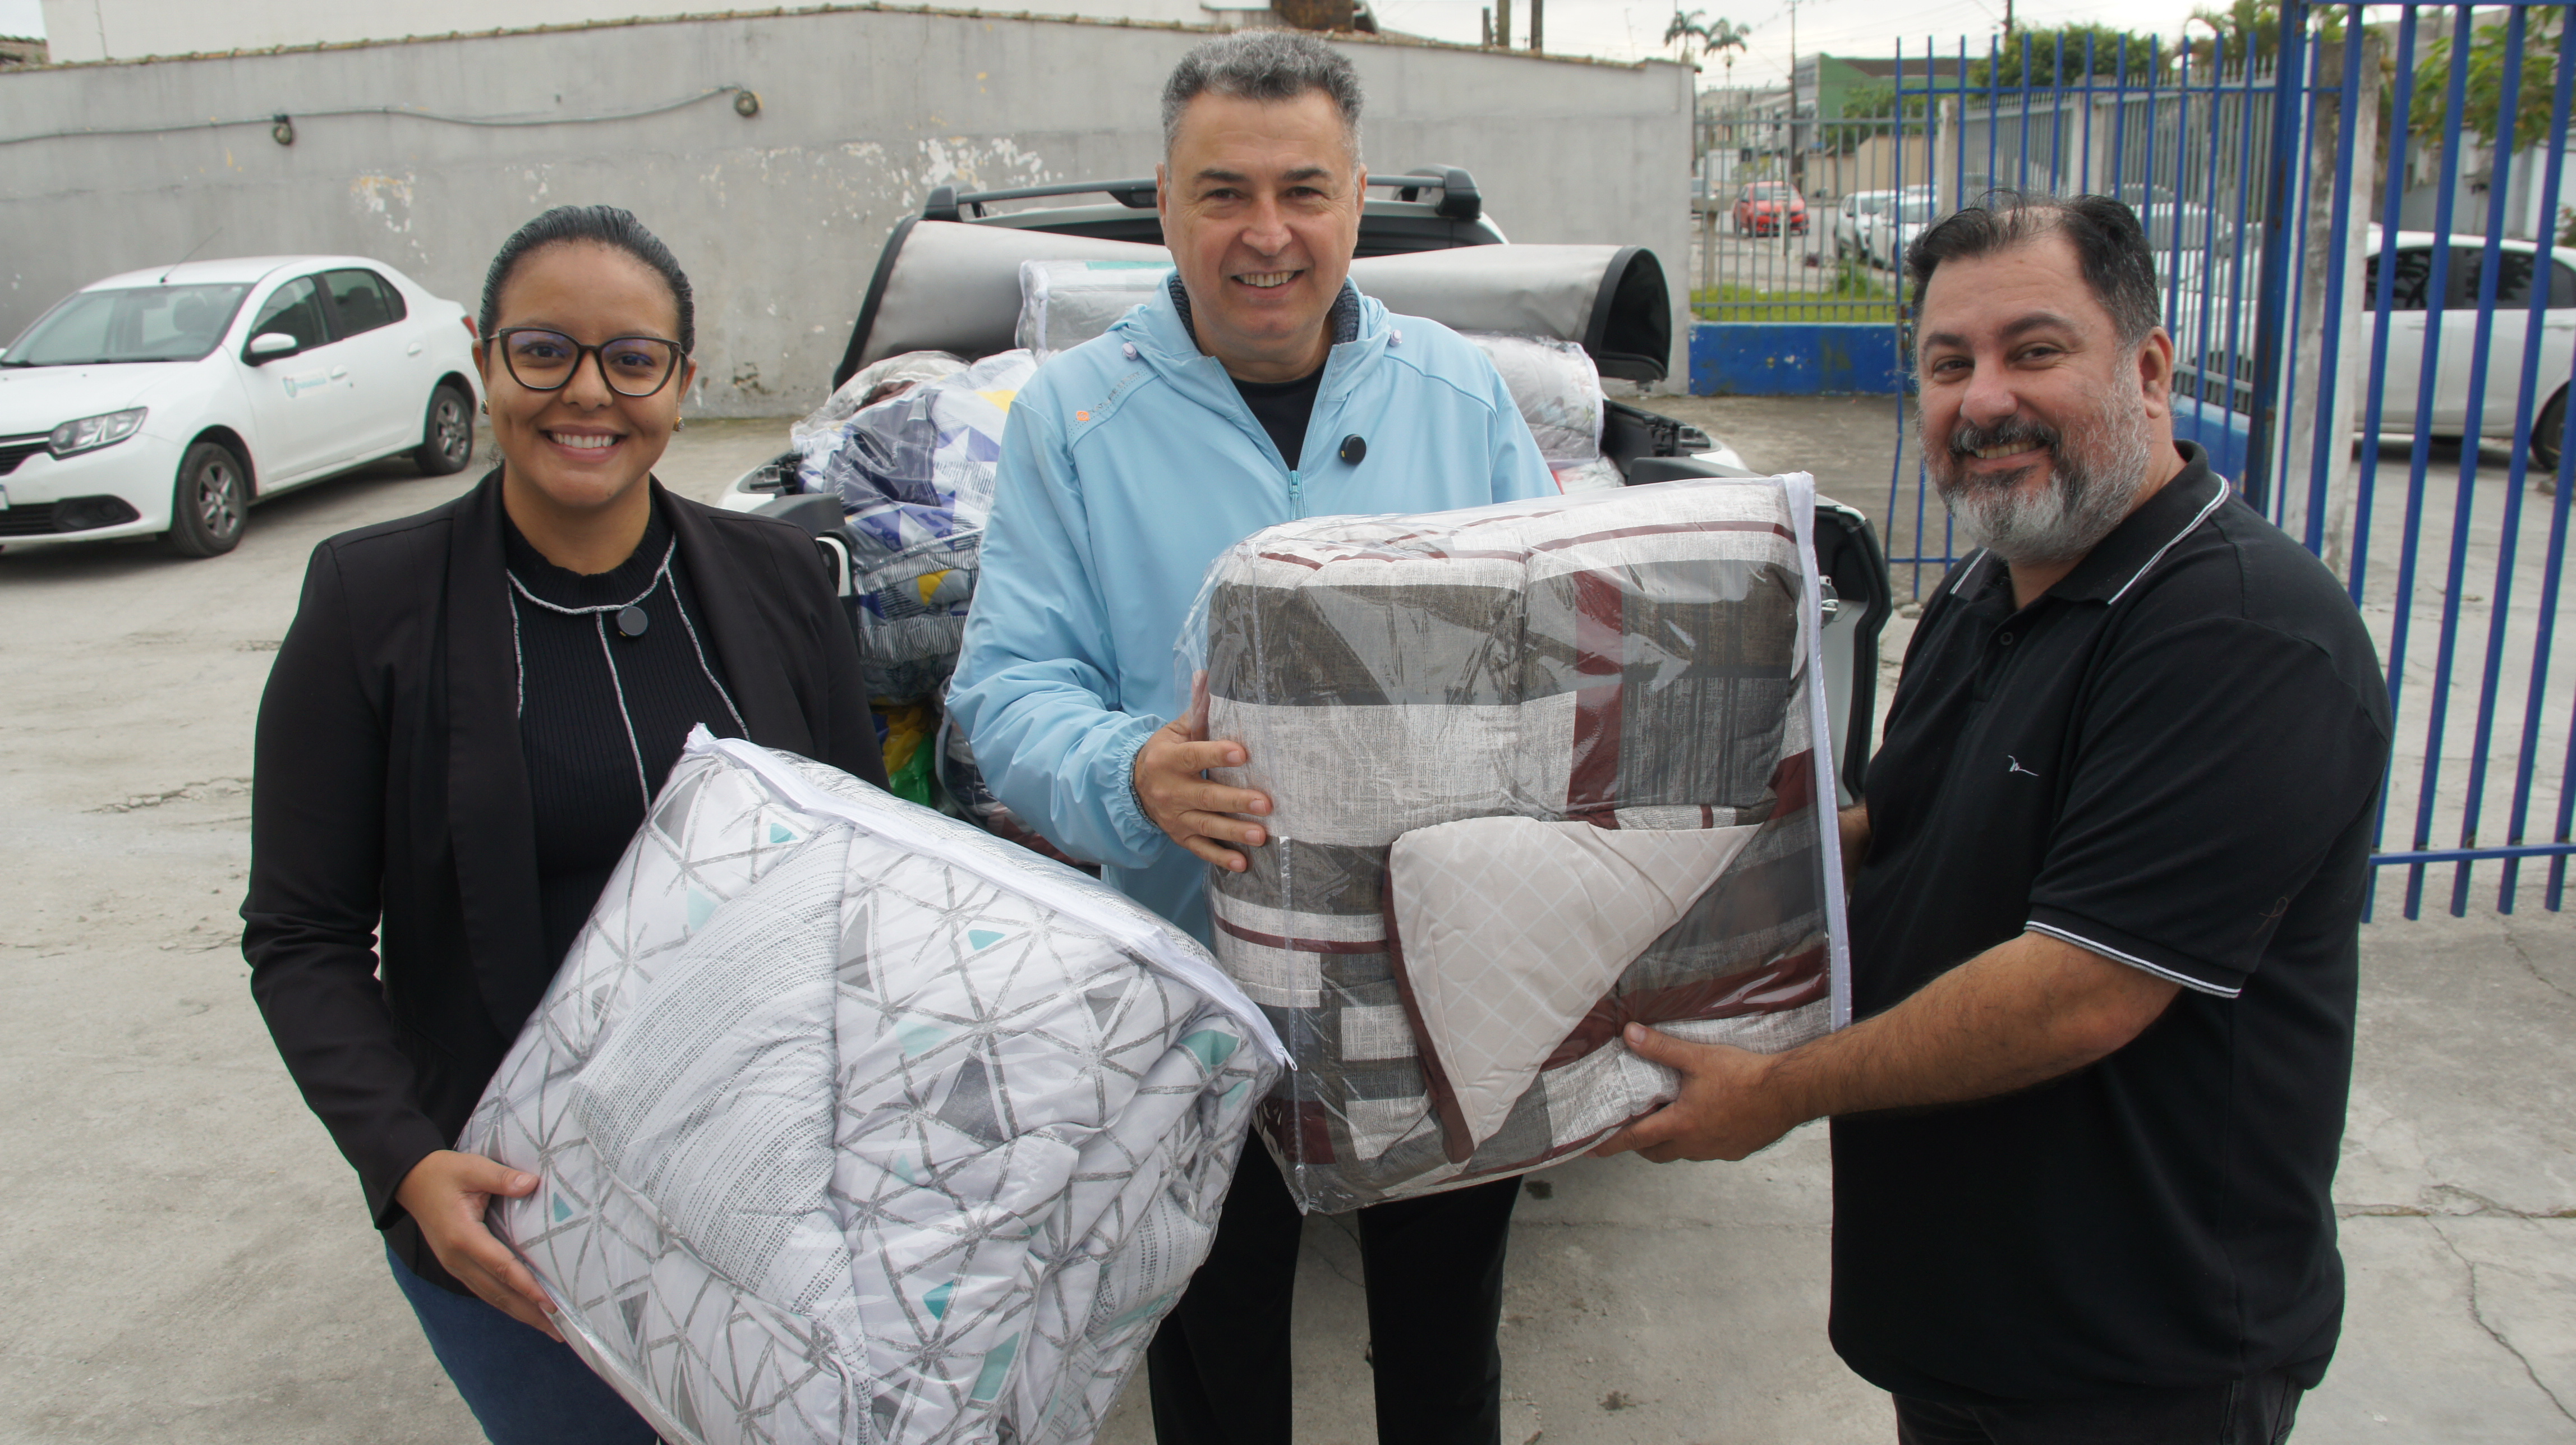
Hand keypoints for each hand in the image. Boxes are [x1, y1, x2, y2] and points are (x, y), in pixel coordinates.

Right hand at [394, 1149, 560, 1338]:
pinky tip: (525, 1310)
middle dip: (531, 1313)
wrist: (410, 1181)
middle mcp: (458, 1259)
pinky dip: (507, 1303)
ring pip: (492, 1296)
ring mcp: (456, 1265)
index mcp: (463, 1238)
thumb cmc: (443, 1173)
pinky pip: (485, 1290)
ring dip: (522, 1313)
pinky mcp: (457, 1265)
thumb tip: (531, 1183)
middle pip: (500, 1293)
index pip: (502, 1268)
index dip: (528, 1287)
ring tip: (551, 1329)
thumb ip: (501, 1178)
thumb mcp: (472, 1168)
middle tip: (563, 1331)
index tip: (552, 1305)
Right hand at [1133, 673, 1271, 871]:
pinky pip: (1200, 849)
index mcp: (1169, 759)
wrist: (1133, 786)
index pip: (1195, 756)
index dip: (1218, 754)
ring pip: (1206, 825)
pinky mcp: (1180, 836)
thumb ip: (1197, 708)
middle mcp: (1171, 790)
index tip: (1243, 753)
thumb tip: (1207, 674)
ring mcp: (1175, 816)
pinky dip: (1220, 858)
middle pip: (1206, 796)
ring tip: (1261, 835)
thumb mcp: (1176, 729)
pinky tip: (1242, 864)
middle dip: (1236, 801)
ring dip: (1234, 832)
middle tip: (1266, 803)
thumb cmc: (1165, 753)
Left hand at [1588, 1023, 1803, 1162]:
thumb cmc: (1745, 1076)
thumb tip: (1630, 1034)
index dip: (1611, 1143)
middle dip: (1640, 1144)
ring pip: (1682, 1152)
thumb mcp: (1699, 1057)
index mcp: (1681, 1124)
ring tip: (1667, 1122)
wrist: (1789, 1093)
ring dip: (1670, 1141)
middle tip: (1631, 1131)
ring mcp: (1717, 1150)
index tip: (1592, 1149)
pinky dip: (1698, 1140)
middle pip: (1656, 1151)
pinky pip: (1708, 1150)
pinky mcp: (1736, 1150)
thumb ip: (1662, 1048)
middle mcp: (1695, 1144)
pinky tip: (1706, 1121)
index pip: (1635, 1137)